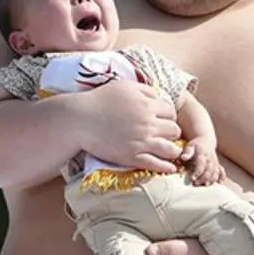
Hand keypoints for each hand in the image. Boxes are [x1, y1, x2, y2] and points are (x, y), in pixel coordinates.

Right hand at [68, 80, 182, 171]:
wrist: (79, 120)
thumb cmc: (99, 100)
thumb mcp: (123, 86)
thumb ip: (145, 89)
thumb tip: (160, 96)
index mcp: (147, 106)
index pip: (171, 113)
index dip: (168, 117)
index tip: (162, 120)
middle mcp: (148, 124)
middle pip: (174, 131)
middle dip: (171, 133)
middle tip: (165, 135)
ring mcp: (141, 142)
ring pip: (171, 149)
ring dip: (173, 151)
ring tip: (170, 151)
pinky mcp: (132, 157)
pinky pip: (157, 165)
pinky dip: (166, 167)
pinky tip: (169, 168)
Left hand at [180, 139, 225, 185]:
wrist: (206, 140)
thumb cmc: (195, 145)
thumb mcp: (190, 146)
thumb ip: (187, 152)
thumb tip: (183, 157)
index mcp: (203, 154)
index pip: (201, 164)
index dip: (198, 172)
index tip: (193, 178)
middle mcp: (210, 159)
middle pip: (209, 170)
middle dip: (204, 178)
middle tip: (196, 183)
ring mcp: (215, 162)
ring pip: (215, 172)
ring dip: (211, 179)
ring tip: (205, 185)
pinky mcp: (218, 165)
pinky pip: (221, 171)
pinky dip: (221, 177)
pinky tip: (219, 182)